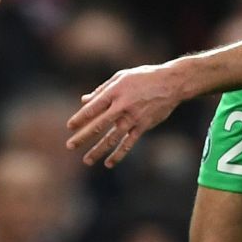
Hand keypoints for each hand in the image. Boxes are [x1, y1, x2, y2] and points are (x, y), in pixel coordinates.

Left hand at [65, 62, 191, 167]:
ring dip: (98, 150)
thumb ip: (101, 90)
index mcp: (115, 92)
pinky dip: (119, 154)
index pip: (93, 108)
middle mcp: (122, 106)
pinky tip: (109, 163)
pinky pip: (129, 143)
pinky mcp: (143, 126)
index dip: (80, 118)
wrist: (171, 83)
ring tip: (86, 161)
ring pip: (112, 138)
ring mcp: (133, 118)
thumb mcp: (121, 78)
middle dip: (83, 136)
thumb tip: (84, 100)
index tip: (70, 127)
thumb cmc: (143, 78)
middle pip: (99, 124)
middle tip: (70, 146)